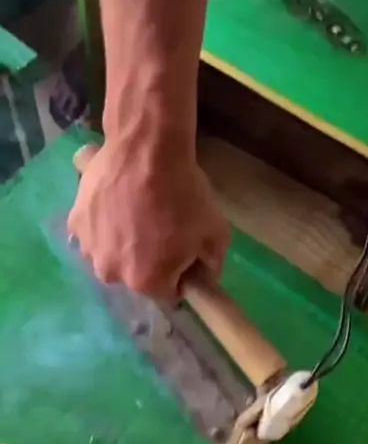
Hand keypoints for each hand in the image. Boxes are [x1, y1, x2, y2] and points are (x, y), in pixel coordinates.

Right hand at [67, 141, 229, 300]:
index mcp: (146, 282)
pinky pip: (93, 231)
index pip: (168, 292)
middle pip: (135, 275)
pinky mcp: (75, 221)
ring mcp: (89, 247)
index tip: (184, 250)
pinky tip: (116, 202)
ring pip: (110, 254)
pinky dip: (103, 222)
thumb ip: (211, 265)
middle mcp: (111, 274)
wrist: (146, 150)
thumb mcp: (216, 234)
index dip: (180, 272)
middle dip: (149, 259)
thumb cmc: (184, 194)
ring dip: (122, 242)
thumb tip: (204, 278)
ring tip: (137, 212)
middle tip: (161, 227)